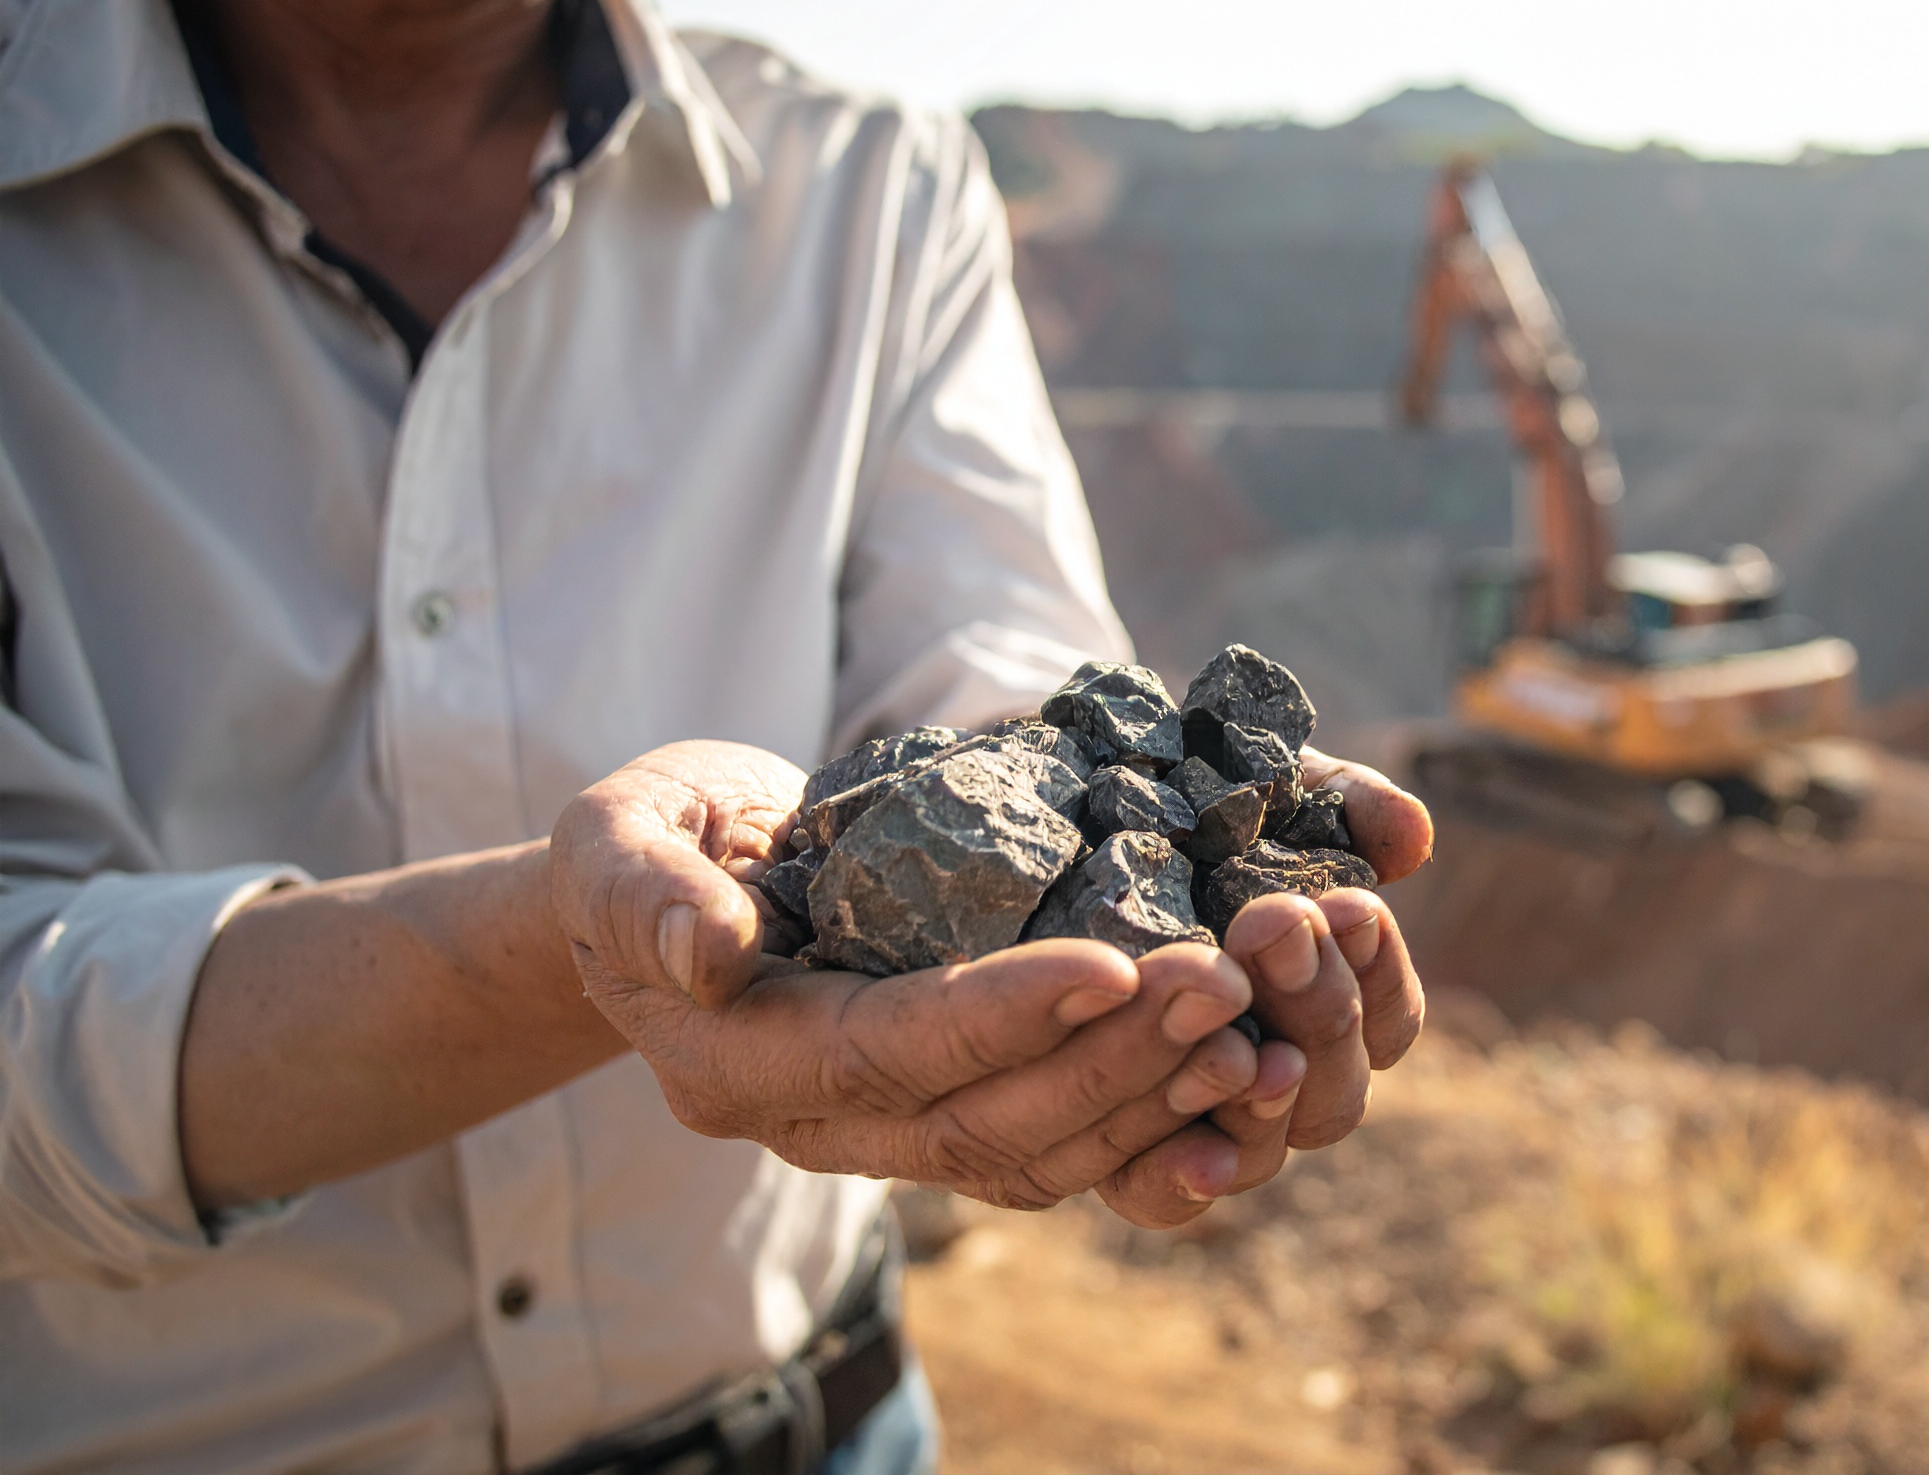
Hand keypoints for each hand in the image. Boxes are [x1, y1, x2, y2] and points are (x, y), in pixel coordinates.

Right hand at [547, 741, 1275, 1214]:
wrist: (665, 894)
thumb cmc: (641, 845)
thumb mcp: (614, 839)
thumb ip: (646, 891)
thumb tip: (710, 948)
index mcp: (736, 1058)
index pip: (885, 1051)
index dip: (1001, 1017)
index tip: (1116, 964)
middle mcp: (818, 1122)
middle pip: (983, 1120)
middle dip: (1113, 1059)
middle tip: (1224, 982)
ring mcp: (889, 1133)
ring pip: (1037, 1152)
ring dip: (1152, 1097)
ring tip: (1252, 1027)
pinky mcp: (950, 1113)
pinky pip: (1059, 1149)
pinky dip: (1152, 1122)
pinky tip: (1238, 1070)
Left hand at [1093, 749, 1432, 1226]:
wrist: (1054, 810)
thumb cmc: (1179, 804)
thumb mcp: (1265, 787)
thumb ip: (1345, 806)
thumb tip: (1412, 839)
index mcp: (1318, 993)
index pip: (1386, 1020)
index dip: (1379, 977)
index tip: (1350, 907)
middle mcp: (1269, 1063)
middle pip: (1336, 1090)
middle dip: (1318, 1009)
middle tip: (1274, 926)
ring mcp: (1195, 1110)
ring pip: (1265, 1149)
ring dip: (1265, 1099)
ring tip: (1242, 1050)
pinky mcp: (1112, 1136)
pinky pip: (1158, 1193)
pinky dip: (1181, 1182)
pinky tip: (1187, 1156)